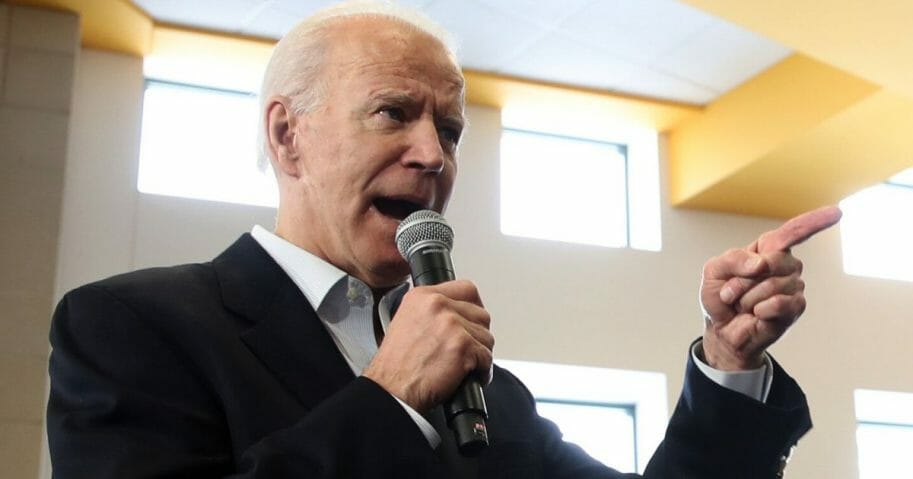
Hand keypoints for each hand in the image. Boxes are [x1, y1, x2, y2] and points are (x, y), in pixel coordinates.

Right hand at [363, 280, 493, 413]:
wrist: (391, 390)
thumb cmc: (396, 366)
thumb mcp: (406, 322)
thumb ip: (432, 312)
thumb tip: (456, 314)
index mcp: (422, 296)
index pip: (466, 289)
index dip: (473, 309)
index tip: (471, 321)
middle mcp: (437, 305)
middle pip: (480, 314)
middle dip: (477, 334)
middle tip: (467, 349)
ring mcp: (451, 324)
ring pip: (486, 336)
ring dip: (480, 353)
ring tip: (464, 364)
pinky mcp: (463, 346)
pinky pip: (487, 357)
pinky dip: (482, 370)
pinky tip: (469, 375)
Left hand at [700, 206, 841, 369]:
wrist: (722, 330)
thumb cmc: (721, 298)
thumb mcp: (714, 271)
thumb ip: (733, 259)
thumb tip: (761, 264)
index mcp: (767, 250)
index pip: (793, 232)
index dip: (814, 221)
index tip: (837, 212)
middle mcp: (786, 266)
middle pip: (773, 260)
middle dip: (743, 279)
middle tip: (731, 292)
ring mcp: (794, 287)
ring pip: (772, 285)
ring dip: (747, 298)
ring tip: (742, 305)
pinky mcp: (796, 308)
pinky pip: (779, 303)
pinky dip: (760, 309)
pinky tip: (757, 314)